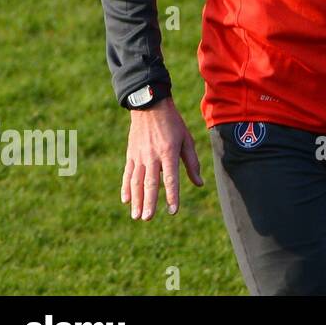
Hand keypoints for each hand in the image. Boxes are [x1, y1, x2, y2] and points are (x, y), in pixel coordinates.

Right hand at [122, 99, 203, 218]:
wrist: (150, 106)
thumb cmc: (173, 124)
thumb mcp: (186, 140)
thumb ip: (192, 163)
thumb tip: (199, 184)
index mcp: (169, 152)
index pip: (171, 179)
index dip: (172, 195)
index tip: (172, 211)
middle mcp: (152, 156)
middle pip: (150, 183)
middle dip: (149, 202)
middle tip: (148, 218)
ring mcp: (139, 156)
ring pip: (136, 181)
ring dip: (136, 200)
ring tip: (136, 216)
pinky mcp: (131, 154)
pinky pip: (127, 174)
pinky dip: (126, 187)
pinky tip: (126, 200)